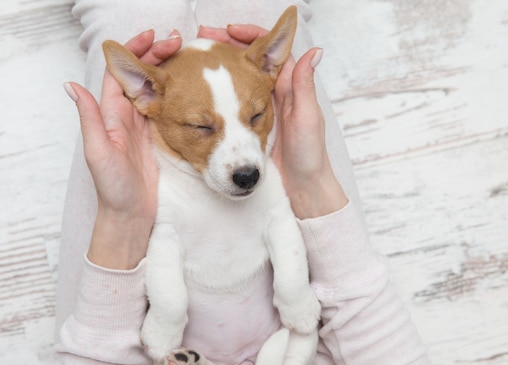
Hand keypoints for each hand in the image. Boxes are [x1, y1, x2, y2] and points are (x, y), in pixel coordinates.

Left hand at [64, 30, 181, 268]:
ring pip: (157, 88)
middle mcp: (126, 116)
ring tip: (187, 56)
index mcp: (110, 115)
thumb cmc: (113, 190)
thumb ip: (89, 119)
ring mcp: (144, 126)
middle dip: (157, 54)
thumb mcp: (98, 153)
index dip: (134, 51)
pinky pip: (169, 108)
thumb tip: (70, 85)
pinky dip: (179, 92)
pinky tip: (192, 85)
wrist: (131, 217)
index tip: (153, 37)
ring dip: (170, 69)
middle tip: (179, 42)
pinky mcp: (159, 138)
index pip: (120, 72)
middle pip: (141, 74)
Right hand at [198, 25, 347, 218]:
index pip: (266, 50)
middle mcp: (270, 94)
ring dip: (213, 68)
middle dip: (223, 48)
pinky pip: (226, 104)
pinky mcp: (245, 127)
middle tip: (200, 41)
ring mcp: (255, 110)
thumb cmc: (309, 155)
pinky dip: (211, 94)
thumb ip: (305, 86)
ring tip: (193, 59)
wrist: (301, 189)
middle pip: (244, 61)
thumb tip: (314, 50)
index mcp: (288, 86)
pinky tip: (195, 91)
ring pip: (232, 80)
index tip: (228, 32)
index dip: (248, 36)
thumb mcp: (307, 118)